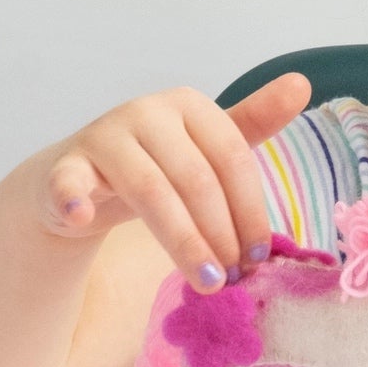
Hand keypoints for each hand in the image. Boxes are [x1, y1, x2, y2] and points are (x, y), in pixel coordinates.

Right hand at [35, 73, 311, 293]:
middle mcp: (147, 112)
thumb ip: (252, 122)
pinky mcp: (65, 165)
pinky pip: (69, 181)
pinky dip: (73, 198)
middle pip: (196, 178)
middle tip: (233, 280)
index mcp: (189, 104)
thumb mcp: (205, 146)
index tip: (260, 256)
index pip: (232, 157)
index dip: (250, 209)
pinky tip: (83, 219)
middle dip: (220, 234)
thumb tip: (302, 84)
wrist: (80, 177)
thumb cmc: (157, 163)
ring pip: (150, 190)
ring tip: (205, 282)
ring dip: (181, 241)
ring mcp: (104, 136)